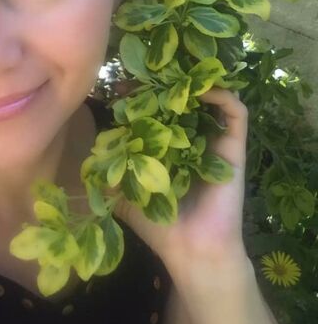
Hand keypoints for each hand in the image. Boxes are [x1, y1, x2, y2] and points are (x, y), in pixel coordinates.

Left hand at [109, 87, 249, 271]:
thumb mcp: (121, 195)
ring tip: (175, 74)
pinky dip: (222, 95)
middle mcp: (189, 139)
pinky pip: (236, 113)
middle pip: (181, 99)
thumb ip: (106, 173)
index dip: (140, 95)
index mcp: (165, 146)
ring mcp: (212, 141)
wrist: (190, 250)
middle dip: (164, 83)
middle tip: (145, 73)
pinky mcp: (234, 149)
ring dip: (194, 83)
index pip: (154, 110)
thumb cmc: (158, 224)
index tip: (122, 86)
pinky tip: (202, 89)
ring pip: (210, 99)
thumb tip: (87, 154)